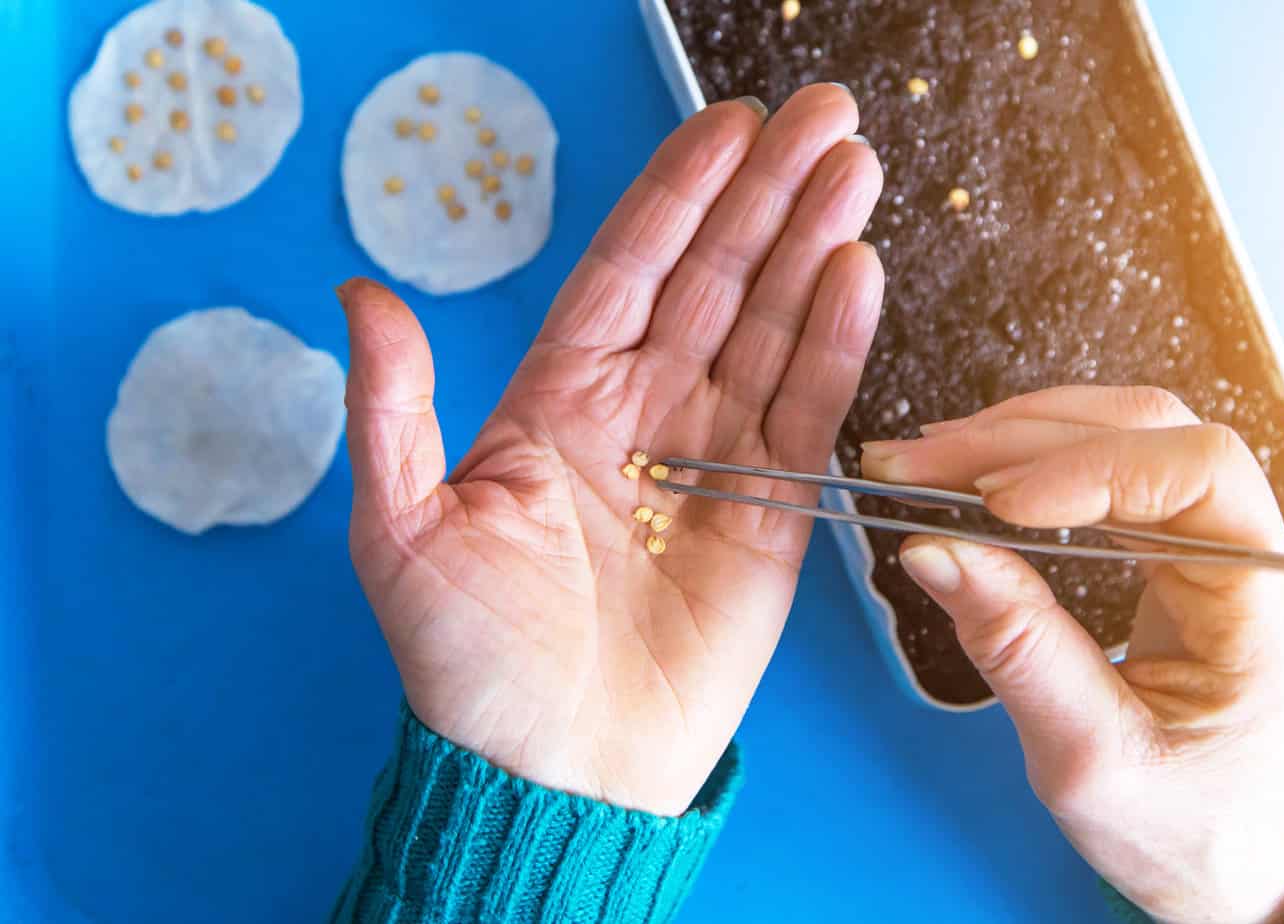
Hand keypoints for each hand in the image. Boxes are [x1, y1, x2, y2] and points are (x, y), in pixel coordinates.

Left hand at [339, 85, 882, 816]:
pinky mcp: (770, 514)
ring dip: (812, 246)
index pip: (627, 270)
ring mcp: (712, 459)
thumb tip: (360, 291)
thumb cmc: (470, 662)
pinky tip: (856, 271)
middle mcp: (641, 414)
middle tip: (822, 116)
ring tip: (853, 167)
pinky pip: (805, 412)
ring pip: (770, 329)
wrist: (553, 770)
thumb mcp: (399, 528)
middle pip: (715, 279)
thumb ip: (392, 405)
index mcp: (557, 400)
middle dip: (766, 194)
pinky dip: (834, 344)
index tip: (727, 125)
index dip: (677, 194)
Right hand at [861, 386, 1283, 923]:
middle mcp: (1259, 553)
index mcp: (1268, 607)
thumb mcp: (1087, 757)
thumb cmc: (1179, 826)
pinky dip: (1032, 455)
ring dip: (1018, 434)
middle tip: (912, 465)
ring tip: (924, 458)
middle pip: (1151, 432)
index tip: (991, 504)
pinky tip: (970, 466)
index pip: (1198, 474)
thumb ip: (1017, 648)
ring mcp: (1223, 541)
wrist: (1222, 859)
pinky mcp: (1181, 543)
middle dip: (1022, 440)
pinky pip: (1111, 464)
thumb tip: (932, 549)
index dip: (1090, 470)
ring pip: (1126, 431)